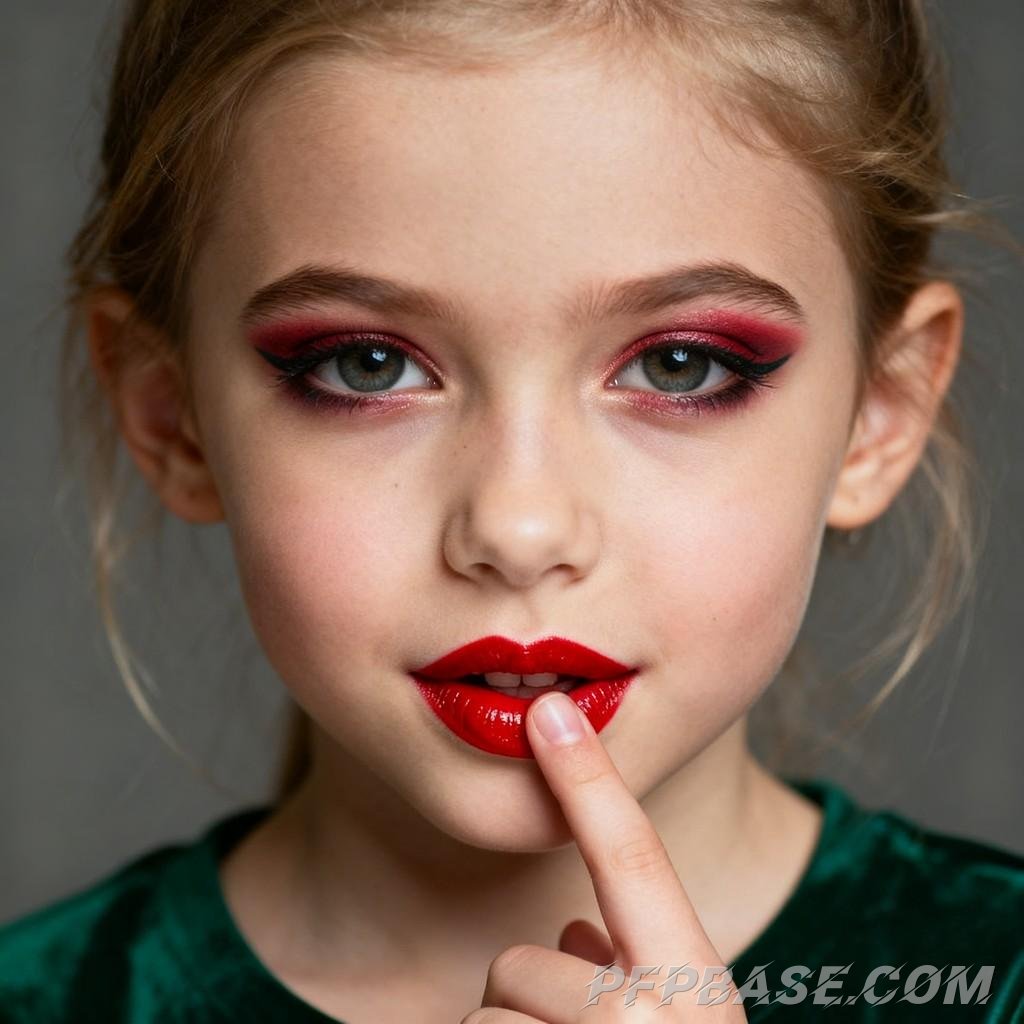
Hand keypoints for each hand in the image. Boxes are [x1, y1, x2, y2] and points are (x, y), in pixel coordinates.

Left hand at [462, 691, 748, 1021]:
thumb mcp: (686, 1023)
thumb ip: (637, 968)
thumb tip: (574, 936)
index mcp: (696, 985)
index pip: (634, 857)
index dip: (589, 778)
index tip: (552, 710)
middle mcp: (650, 1017)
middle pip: (520, 962)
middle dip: (529, 996)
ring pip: (490, 1014)